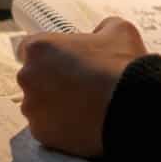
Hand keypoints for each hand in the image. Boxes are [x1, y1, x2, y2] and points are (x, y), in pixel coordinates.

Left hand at [16, 17, 147, 157]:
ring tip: (82, 107)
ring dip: (53, 105)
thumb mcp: (119, 31)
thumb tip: (100, 33)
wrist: (133, 109)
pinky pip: (46, 128)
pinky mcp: (41, 133)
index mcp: (39, 47)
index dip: (48, 54)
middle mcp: (28, 76)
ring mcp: (32, 107)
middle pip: (33, 77)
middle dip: (50, 80)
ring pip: (38, 105)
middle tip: (78, 85)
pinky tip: (82, 123)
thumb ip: (101, 28)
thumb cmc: (122, 66)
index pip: (29, 48)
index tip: (62, 61)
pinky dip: (60, 127)